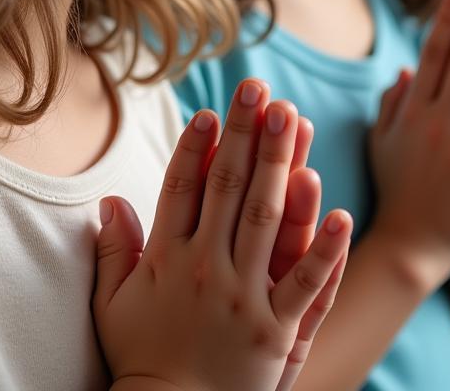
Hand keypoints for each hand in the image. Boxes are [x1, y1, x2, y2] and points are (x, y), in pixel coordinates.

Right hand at [94, 79, 352, 390]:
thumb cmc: (143, 359)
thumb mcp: (114, 305)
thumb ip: (114, 250)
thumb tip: (109, 199)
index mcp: (167, 259)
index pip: (182, 188)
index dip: (195, 146)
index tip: (209, 111)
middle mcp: (206, 270)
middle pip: (229, 187)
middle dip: (245, 133)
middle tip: (259, 89)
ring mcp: (245, 298)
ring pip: (267, 219)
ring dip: (281, 164)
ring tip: (294, 119)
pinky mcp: (276, 330)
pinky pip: (306, 285)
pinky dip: (325, 250)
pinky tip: (341, 212)